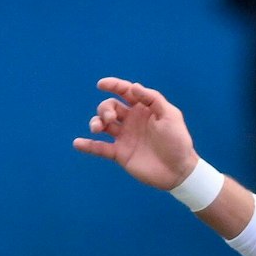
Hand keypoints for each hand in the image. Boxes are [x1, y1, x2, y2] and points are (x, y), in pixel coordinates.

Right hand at [72, 78, 198, 189]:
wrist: (178, 171)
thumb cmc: (178, 141)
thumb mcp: (170, 116)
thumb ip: (152, 99)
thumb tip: (133, 87)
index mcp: (143, 108)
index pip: (125, 92)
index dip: (113, 85)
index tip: (101, 84)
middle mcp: (131, 120)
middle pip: (110, 107)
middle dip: (105, 108)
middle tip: (110, 117)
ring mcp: (125, 137)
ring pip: (103, 125)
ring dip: (96, 122)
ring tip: (97, 128)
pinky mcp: (120, 154)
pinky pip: (100, 148)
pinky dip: (88, 146)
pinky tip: (77, 143)